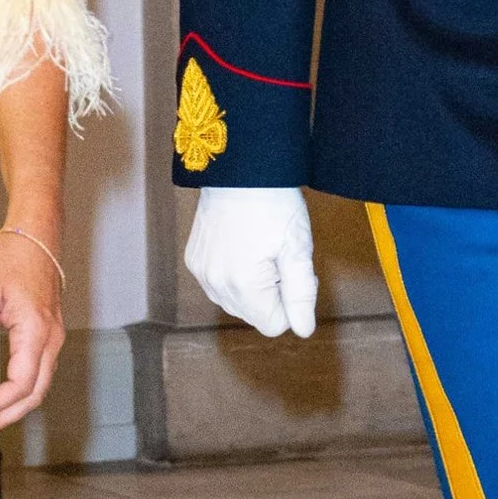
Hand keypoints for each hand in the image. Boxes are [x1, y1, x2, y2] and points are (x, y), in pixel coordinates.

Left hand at [0, 229, 67, 437]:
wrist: (36, 236)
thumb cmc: (12, 259)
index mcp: (36, 331)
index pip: (21, 384)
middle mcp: (51, 339)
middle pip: (35, 394)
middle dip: (6, 416)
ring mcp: (53, 338)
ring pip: (40, 386)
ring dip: (14, 406)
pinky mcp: (49, 335)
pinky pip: (40, 373)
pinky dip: (22, 391)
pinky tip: (2, 395)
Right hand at [184, 186, 317, 338]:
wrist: (239, 169)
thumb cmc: (273, 203)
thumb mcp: (297, 248)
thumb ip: (301, 295)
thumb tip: (303, 330)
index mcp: (244, 285)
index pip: (275, 324)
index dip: (291, 301)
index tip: (293, 268)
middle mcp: (216, 284)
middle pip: (255, 315)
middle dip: (272, 294)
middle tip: (279, 255)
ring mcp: (201, 272)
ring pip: (236, 302)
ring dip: (253, 286)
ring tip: (260, 248)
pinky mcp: (194, 260)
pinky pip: (219, 285)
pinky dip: (234, 274)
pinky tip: (242, 246)